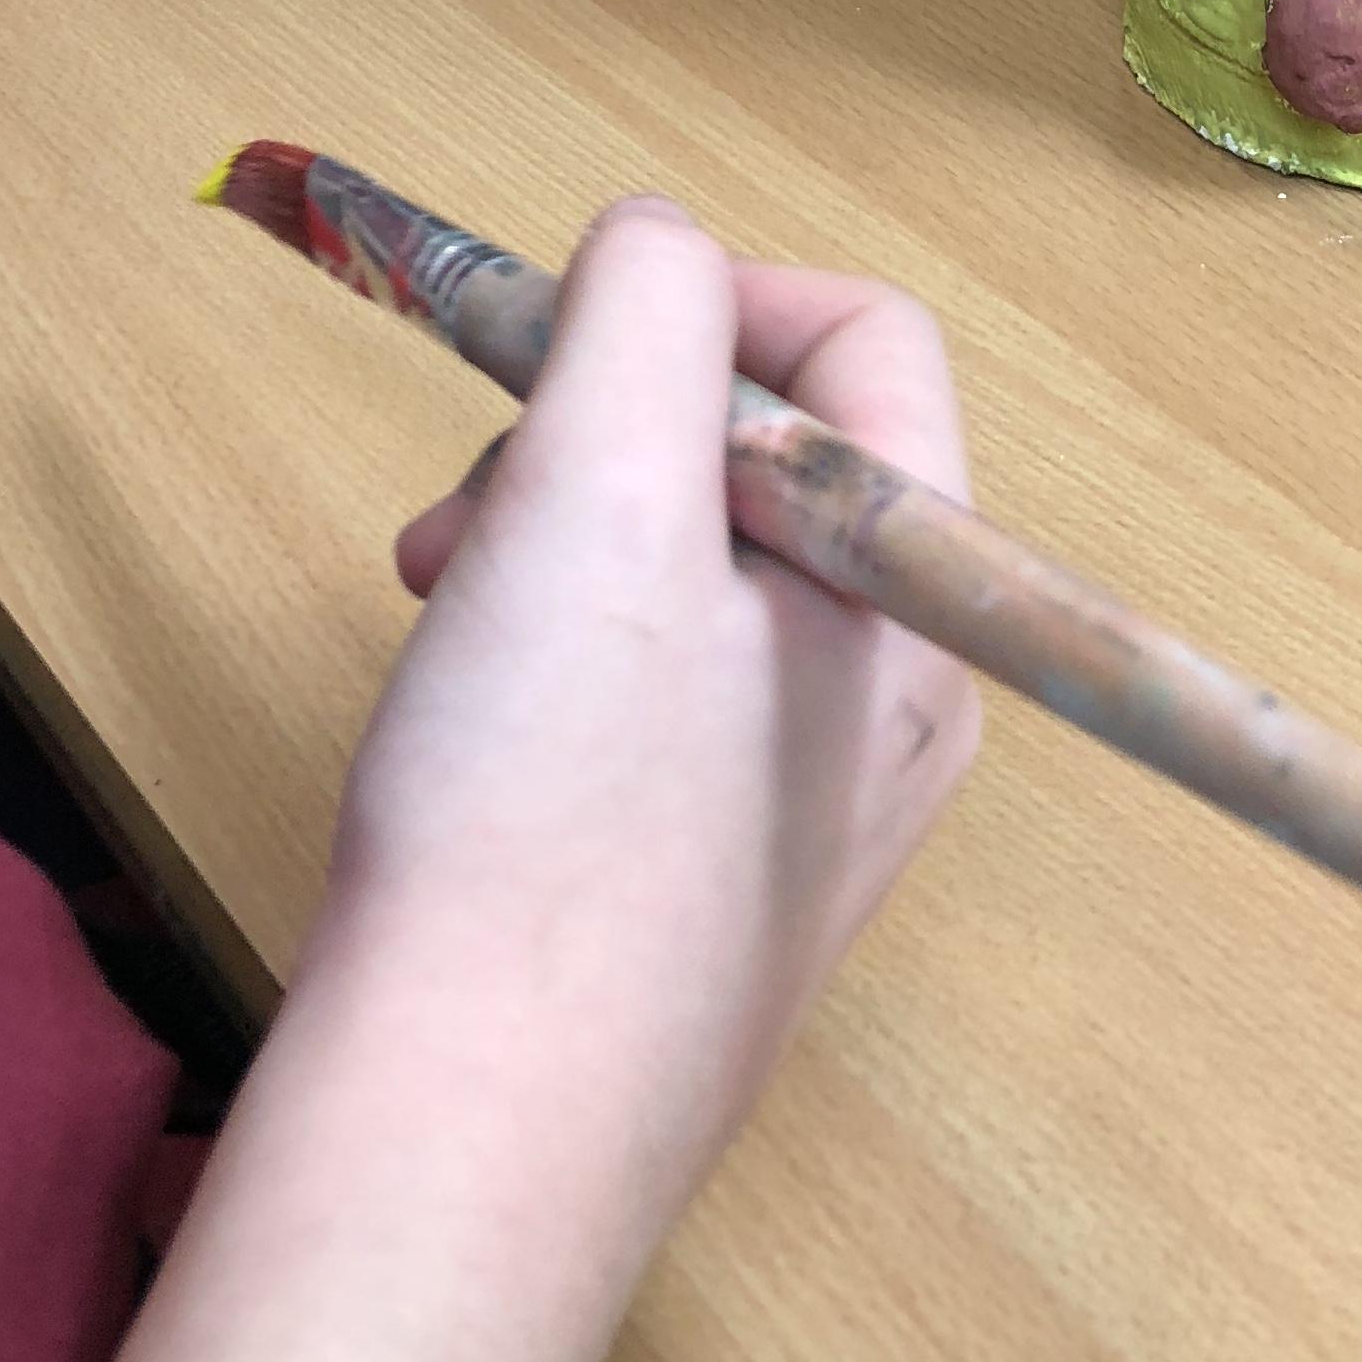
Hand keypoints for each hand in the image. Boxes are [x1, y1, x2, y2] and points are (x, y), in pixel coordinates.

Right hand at [89, 203, 976, 1361]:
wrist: (467, 1124)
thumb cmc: (540, 811)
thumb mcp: (597, 483)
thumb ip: (645, 312)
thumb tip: (659, 238)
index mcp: (912, 595)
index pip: (863, 339)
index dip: (707, 295)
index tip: (568, 339)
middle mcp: (898, 695)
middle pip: (764, 449)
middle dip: (599, 429)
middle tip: (471, 505)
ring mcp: (811, 795)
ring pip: (694, 563)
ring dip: (558, 531)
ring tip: (449, 603)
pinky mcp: (716, 873)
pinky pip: (658, 682)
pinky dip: (555, 645)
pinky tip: (472, 707)